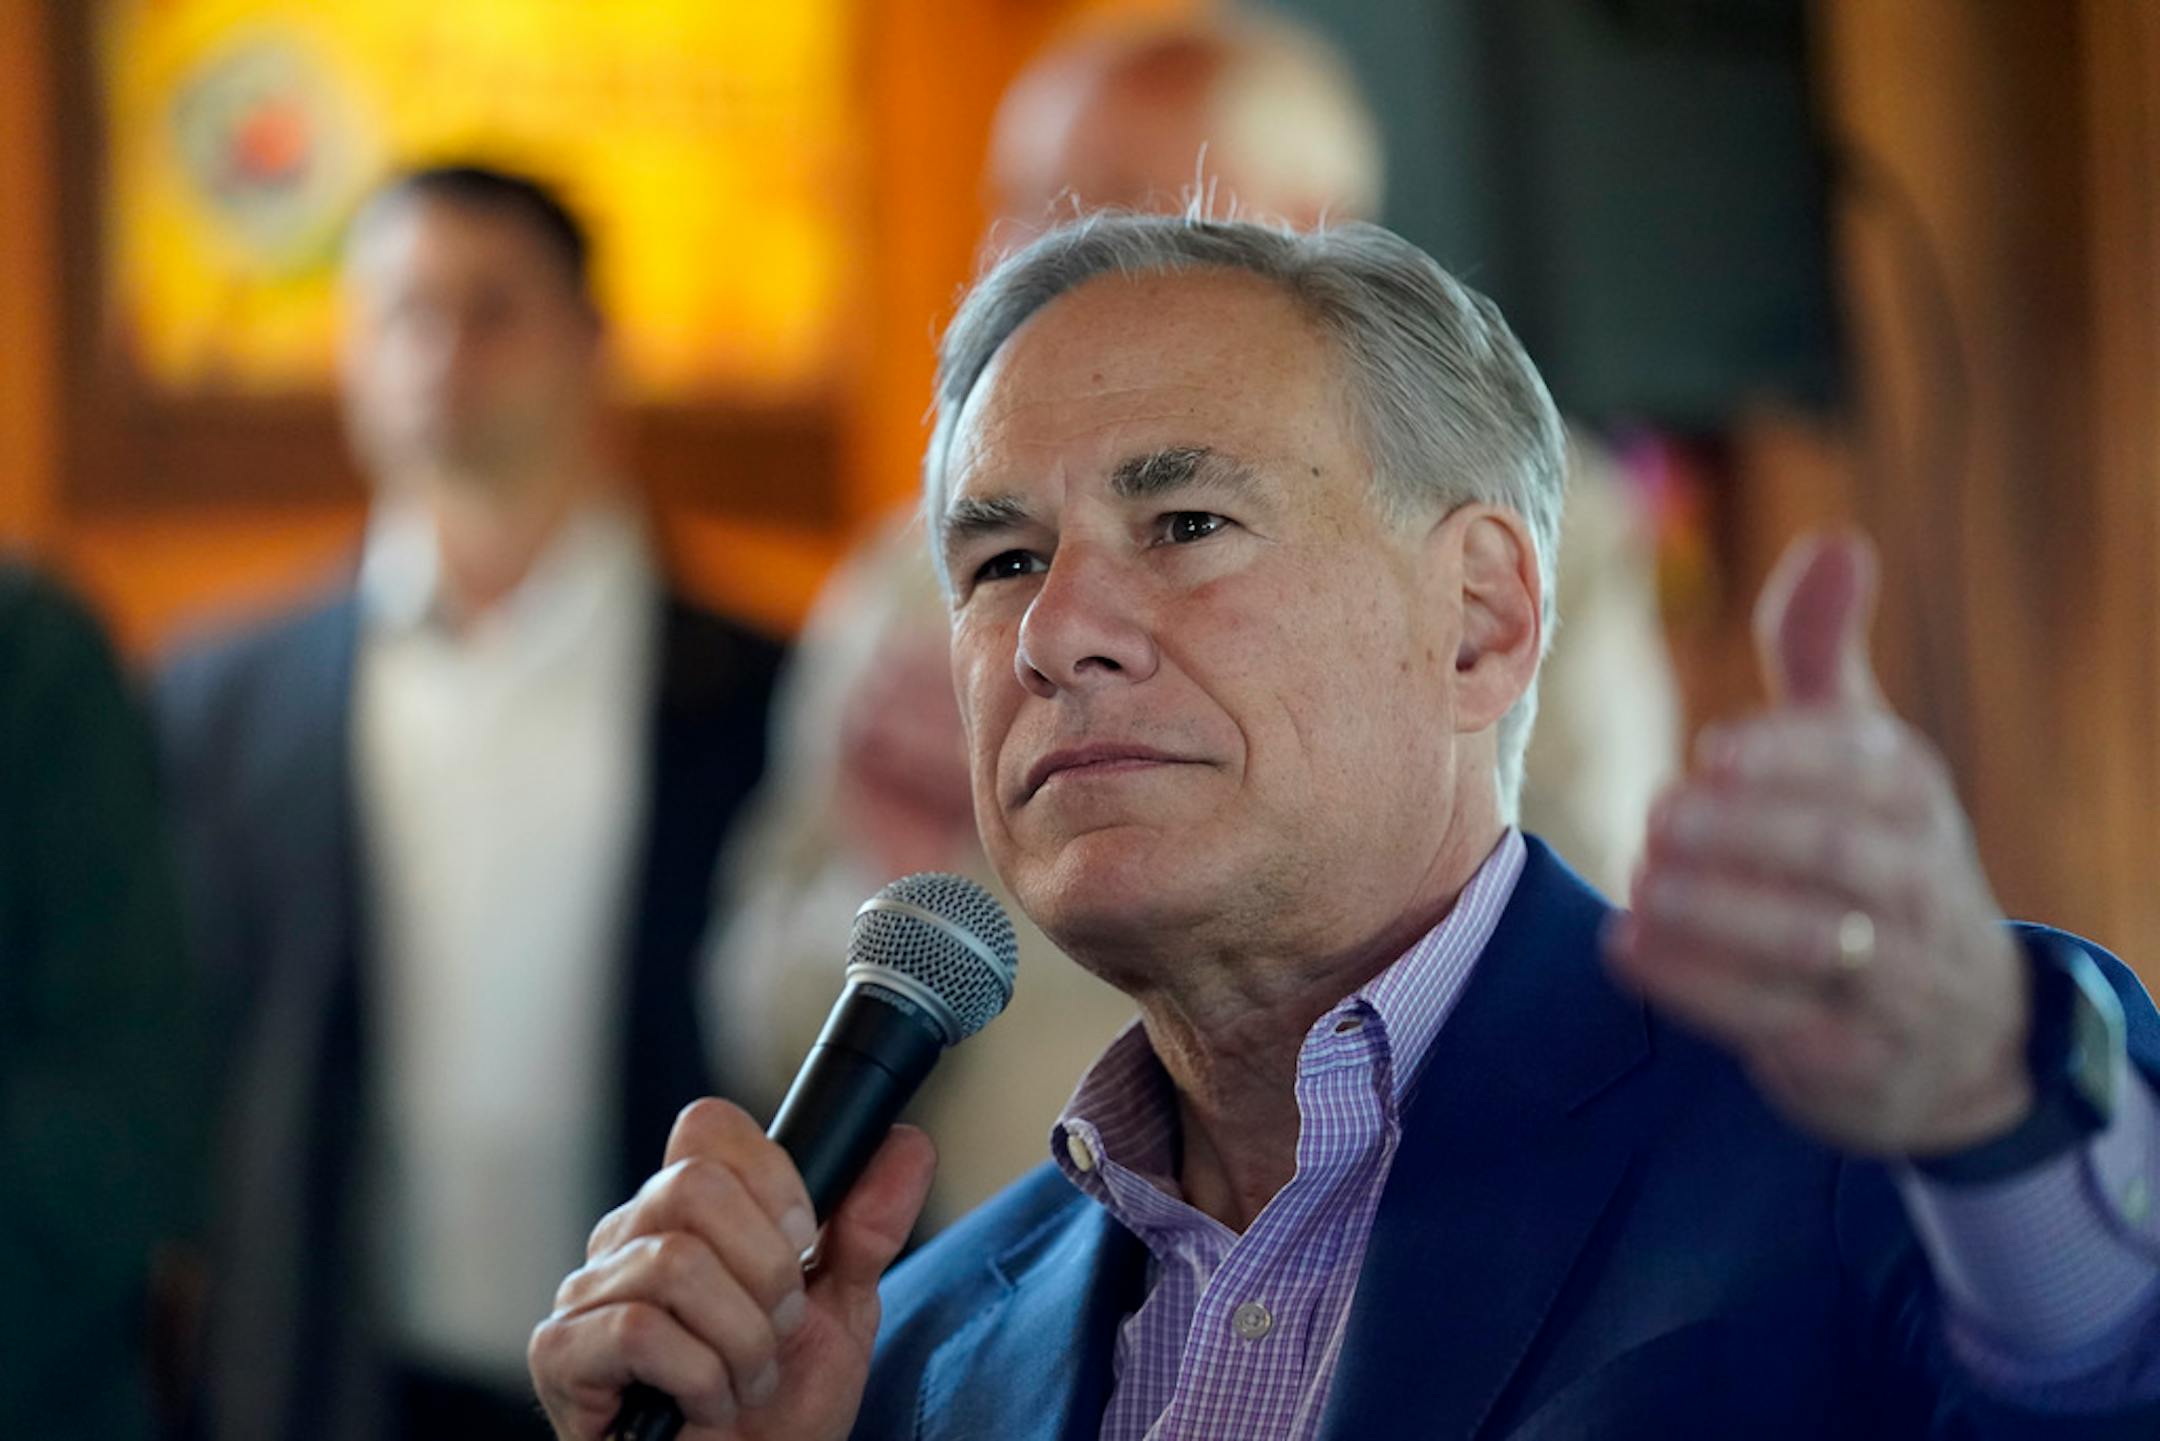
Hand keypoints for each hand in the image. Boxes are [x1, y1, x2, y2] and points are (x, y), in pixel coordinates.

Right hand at [529, 1099, 935, 1440]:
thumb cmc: (779, 1411)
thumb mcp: (843, 1312)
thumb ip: (868, 1228)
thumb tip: (910, 1143)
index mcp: (687, 1213)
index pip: (707, 1125)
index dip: (772, 1178)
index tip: (802, 1246)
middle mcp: (627, 1238)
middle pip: (693, 1184)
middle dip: (766, 1271)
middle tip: (776, 1330)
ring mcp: (586, 1294)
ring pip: (675, 1262)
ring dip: (741, 1338)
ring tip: (746, 1379)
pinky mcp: (560, 1353)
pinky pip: (637, 1329)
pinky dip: (699, 1378)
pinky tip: (704, 1407)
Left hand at [1604, 533, 2032, 1155]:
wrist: (1958, 1027)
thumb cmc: (1878, 855)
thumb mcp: (1864, 753)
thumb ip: (1822, 654)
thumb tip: (1835, 540)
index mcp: (1912, 797)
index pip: (1867, 770)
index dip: (1791, 758)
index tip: (1712, 751)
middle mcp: (1917, 884)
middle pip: (1840, 857)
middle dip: (1746, 837)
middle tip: (1656, 818)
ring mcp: (1894, 978)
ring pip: (1816, 945)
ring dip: (1718, 915)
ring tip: (1637, 887)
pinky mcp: (1853, 1057)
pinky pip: (1781, 1026)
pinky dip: (1703, 990)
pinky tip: (1626, 950)